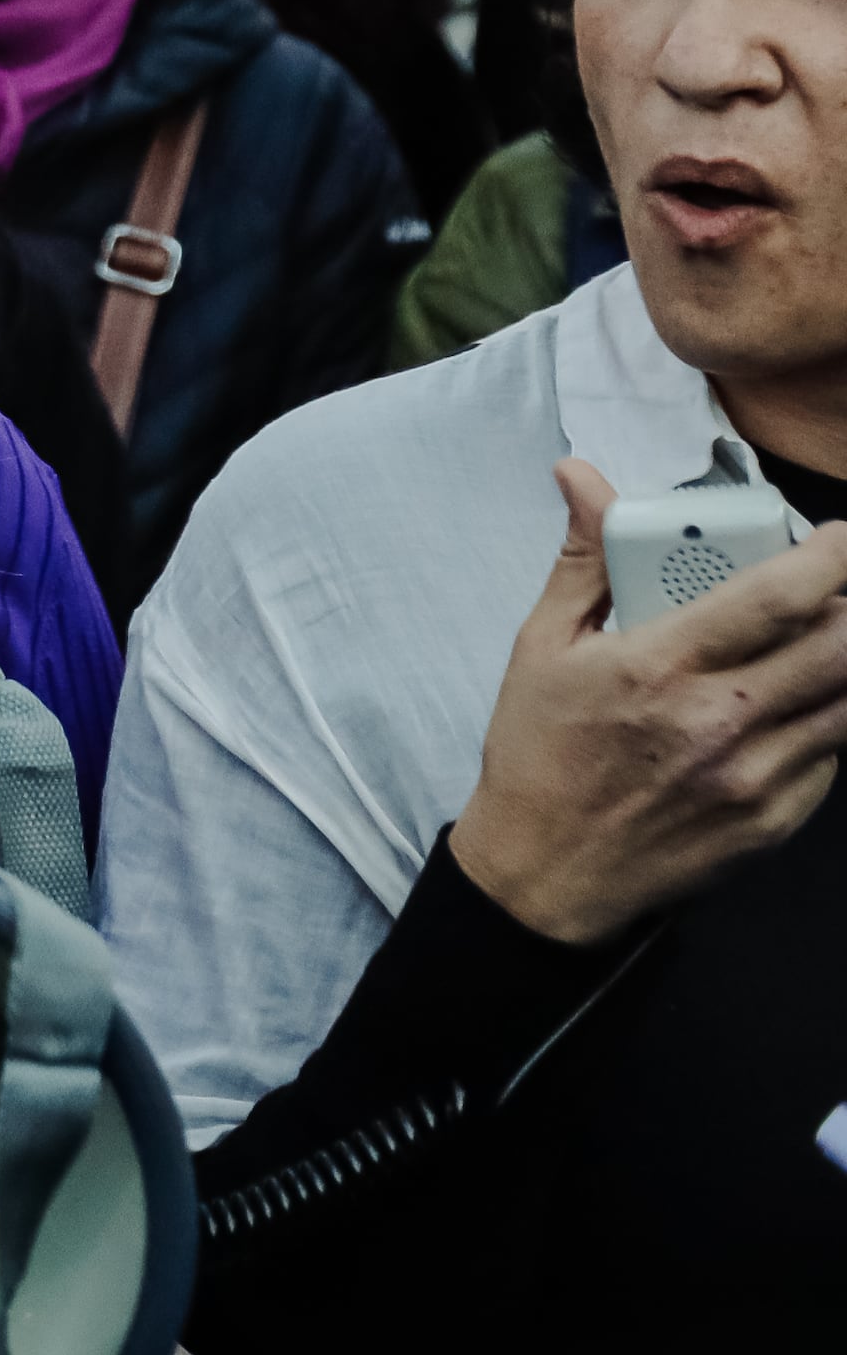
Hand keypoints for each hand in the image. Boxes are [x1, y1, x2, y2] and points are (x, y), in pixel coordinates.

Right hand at [450, 458, 846, 948]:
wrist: (545, 873)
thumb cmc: (539, 755)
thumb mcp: (542, 646)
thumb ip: (585, 560)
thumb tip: (583, 480)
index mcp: (658, 667)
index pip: (776, 597)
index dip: (829, 557)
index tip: (837, 536)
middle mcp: (720, 721)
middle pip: (840, 646)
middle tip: (835, 584)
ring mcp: (758, 776)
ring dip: (842, 656)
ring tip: (815, 639)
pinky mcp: (777, 818)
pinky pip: (832, 751)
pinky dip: (825, 714)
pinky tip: (788, 703)